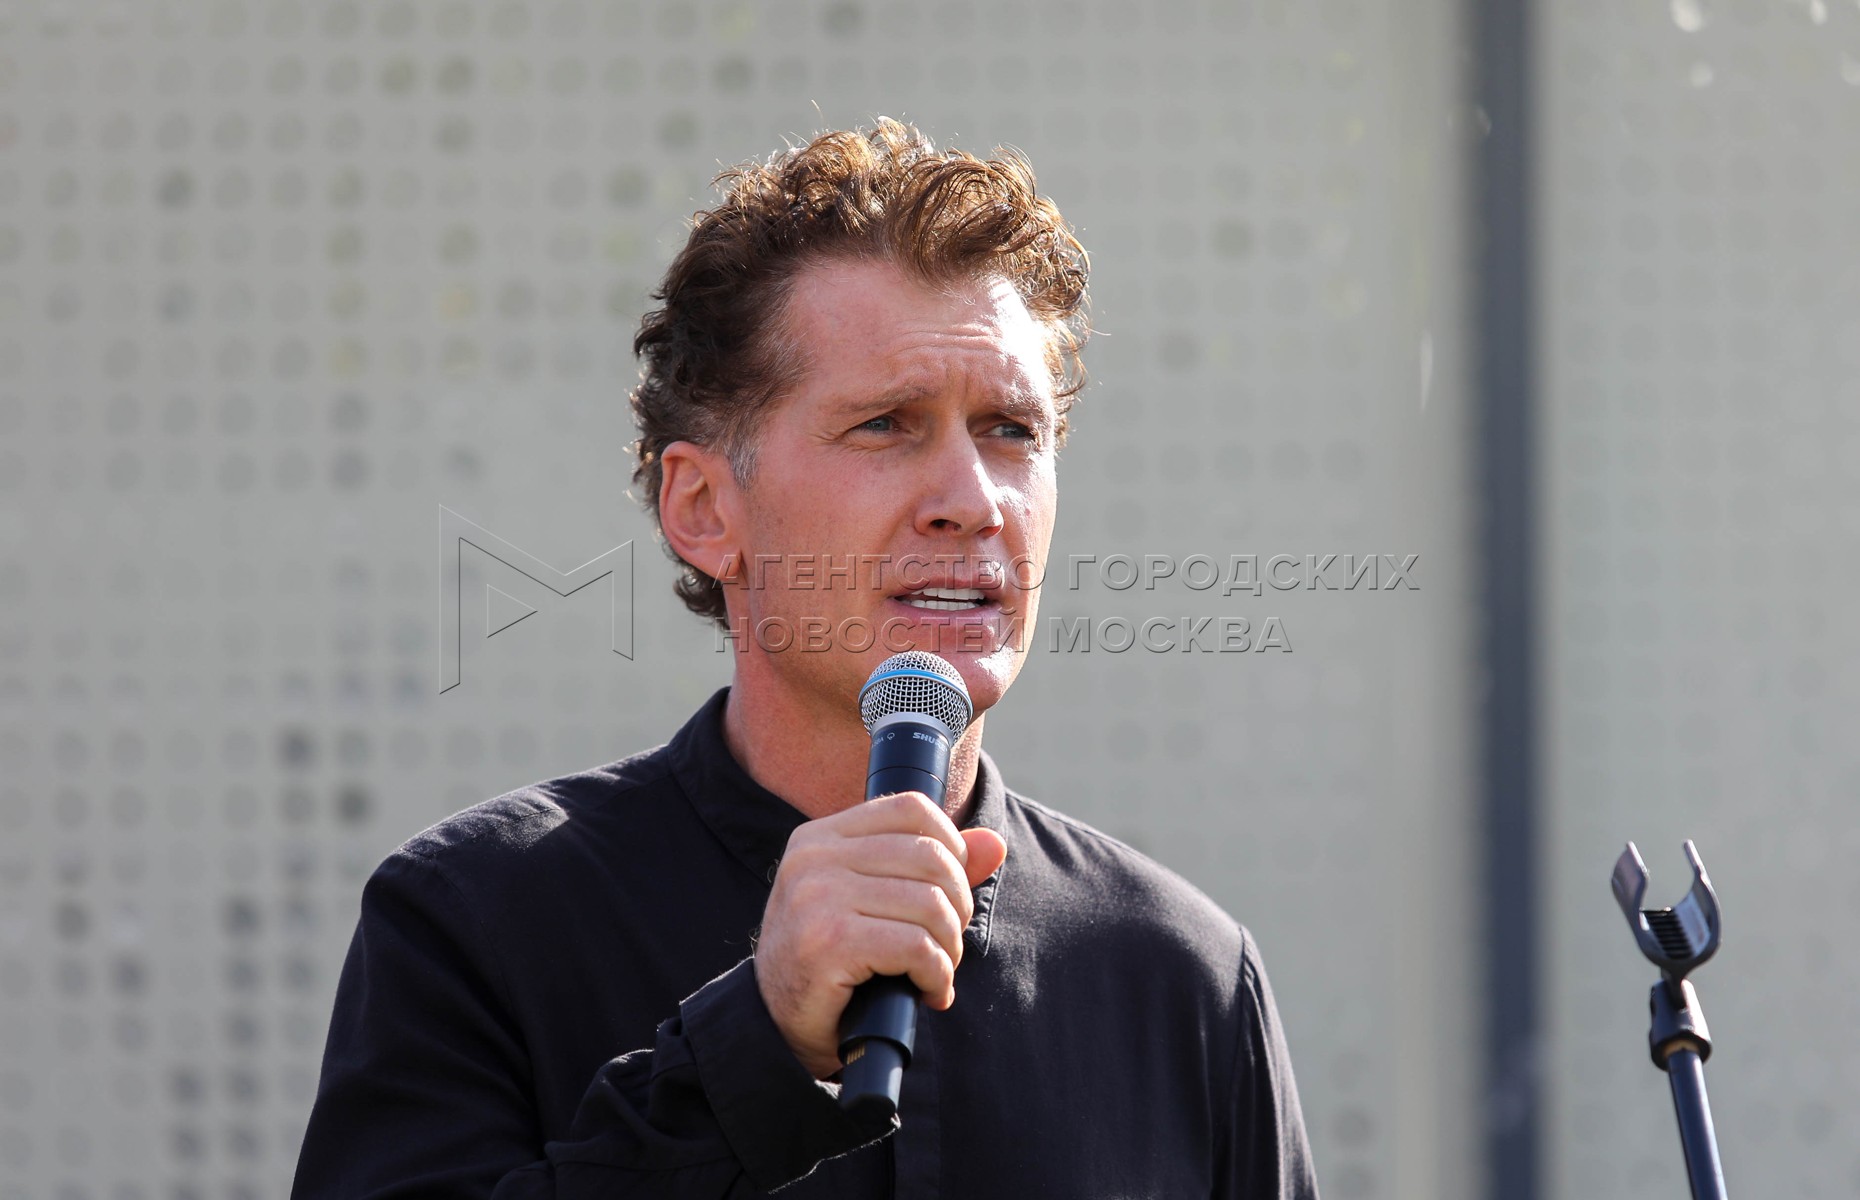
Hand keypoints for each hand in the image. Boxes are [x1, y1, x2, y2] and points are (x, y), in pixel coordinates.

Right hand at [753, 791, 1008, 1079]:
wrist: (774, 1027)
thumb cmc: (829, 963)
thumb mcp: (874, 903)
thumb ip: (931, 868)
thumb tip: (993, 844)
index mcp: (821, 836)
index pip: (912, 809)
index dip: (951, 847)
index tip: (948, 894)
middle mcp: (815, 857)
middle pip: (931, 857)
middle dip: (957, 907)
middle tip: (946, 945)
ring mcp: (817, 896)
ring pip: (930, 904)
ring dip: (949, 948)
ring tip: (937, 972)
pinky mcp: (827, 941)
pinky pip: (916, 947)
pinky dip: (937, 974)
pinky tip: (929, 992)